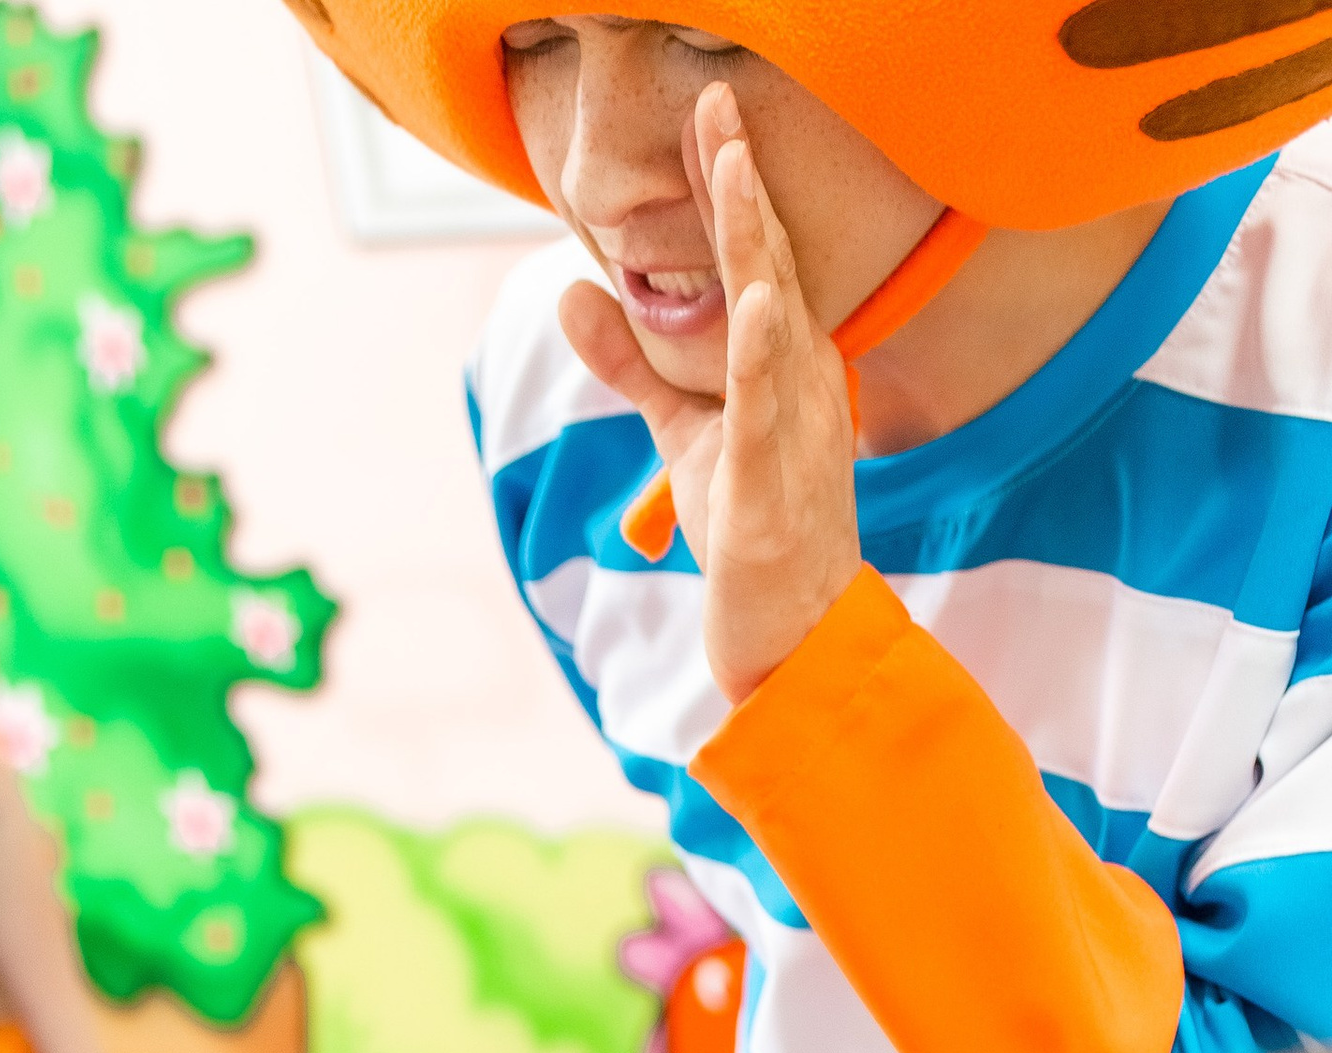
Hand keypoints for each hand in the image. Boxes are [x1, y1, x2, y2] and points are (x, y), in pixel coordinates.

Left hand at [561, 82, 859, 704]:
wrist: (796, 632)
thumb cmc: (752, 529)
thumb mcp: (682, 431)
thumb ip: (632, 362)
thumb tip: (573, 293)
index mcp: (783, 362)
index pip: (754, 255)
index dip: (729, 184)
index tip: (707, 113)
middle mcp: (800, 379)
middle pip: (768, 262)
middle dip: (740, 182)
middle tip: (717, 100)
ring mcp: (793, 427)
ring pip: (773, 319)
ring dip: (753, 241)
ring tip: (733, 166)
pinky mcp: (774, 485)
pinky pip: (768, 410)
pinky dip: (763, 354)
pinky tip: (760, 301)